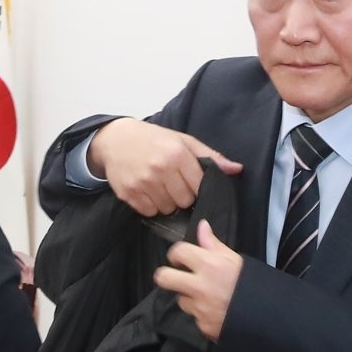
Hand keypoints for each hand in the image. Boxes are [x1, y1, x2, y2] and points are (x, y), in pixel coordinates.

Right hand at [88, 118, 242, 216]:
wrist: (115, 139)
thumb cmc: (152, 139)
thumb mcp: (182, 140)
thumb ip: (210, 156)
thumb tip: (237, 169)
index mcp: (177, 153)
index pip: (199, 186)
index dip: (196, 187)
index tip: (189, 181)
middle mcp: (160, 168)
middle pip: (184, 201)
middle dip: (181, 196)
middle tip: (172, 184)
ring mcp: (143, 182)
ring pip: (167, 208)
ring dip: (166, 202)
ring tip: (159, 186)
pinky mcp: (129, 193)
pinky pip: (149, 211)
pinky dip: (150, 205)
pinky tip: (147, 191)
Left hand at [154, 220, 242, 340]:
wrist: (269, 316)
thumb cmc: (253, 284)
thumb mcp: (235, 259)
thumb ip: (213, 244)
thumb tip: (202, 226)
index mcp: (209, 265)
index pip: (178, 252)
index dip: (176, 254)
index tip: (180, 258)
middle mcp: (201, 286)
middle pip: (164, 278)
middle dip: (166, 275)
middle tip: (177, 276)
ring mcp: (200, 308)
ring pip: (181, 299)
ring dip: (190, 297)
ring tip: (208, 296)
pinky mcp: (203, 326)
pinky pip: (195, 317)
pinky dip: (202, 314)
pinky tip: (216, 311)